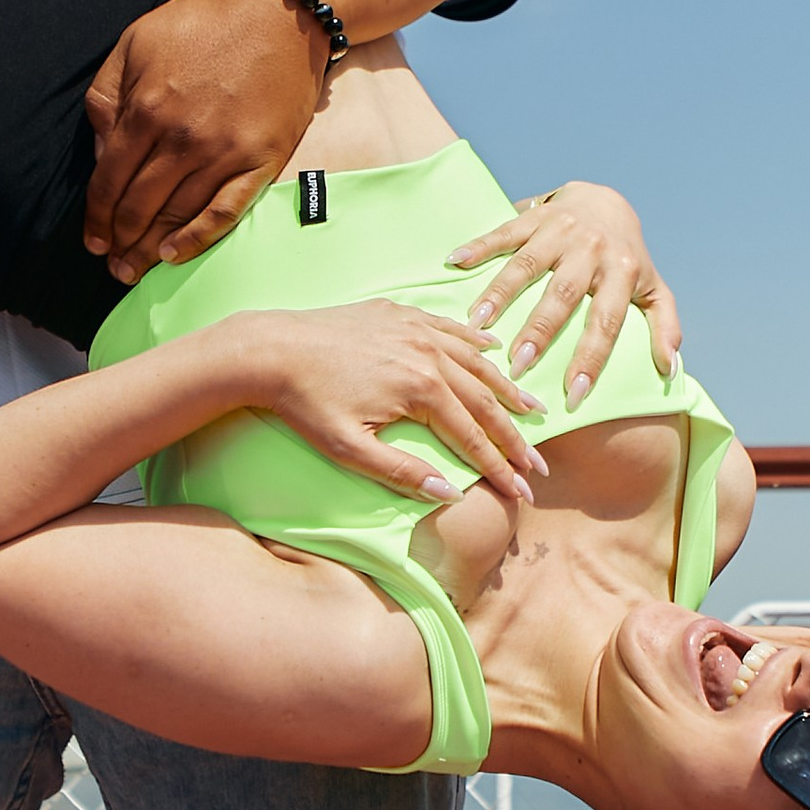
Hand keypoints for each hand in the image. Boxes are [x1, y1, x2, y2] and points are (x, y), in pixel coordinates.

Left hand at [83, 0, 326, 281]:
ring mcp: (224, 152)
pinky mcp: (261, 159)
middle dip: (120, 241)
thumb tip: (101, 151)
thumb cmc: (202, 22)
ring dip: (151, 249)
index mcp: (146, 110)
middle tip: (112, 266)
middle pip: (140, 206)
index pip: (109, 181)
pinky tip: (176, 256)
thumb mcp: (134, 42)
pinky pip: (226, 210)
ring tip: (136, 271)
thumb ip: (107, 96)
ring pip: (178, 215)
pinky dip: (199, 238)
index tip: (92, 240)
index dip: (96, 217)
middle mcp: (182, 138)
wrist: (277, 11)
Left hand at [250, 304, 548, 508]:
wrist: (271, 349)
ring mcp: (417, 330)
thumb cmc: (305, 403)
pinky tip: (494, 350)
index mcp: (420, 389)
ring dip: (506, 388)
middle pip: (485, 401)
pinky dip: (476, 342)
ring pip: (476, 362)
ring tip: (533, 410)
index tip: (522, 492)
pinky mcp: (401, 315)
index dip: (499, 468)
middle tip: (538, 466)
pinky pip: (451, 329)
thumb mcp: (349, 448)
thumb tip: (450, 494)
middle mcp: (428, 354)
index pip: (472, 437)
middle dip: (515, 438)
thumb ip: (402, 472)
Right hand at [449, 180, 684, 406]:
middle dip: (539, 330)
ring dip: (500, 292)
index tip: (573, 394)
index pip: (606, 322)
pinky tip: (454, 261)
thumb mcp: (654, 289)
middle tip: (517, 365)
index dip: (591, 359)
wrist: (609, 200)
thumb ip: (665, 326)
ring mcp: (561, 230)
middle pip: (563, 294)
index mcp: (621, 272)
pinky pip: (504, 231)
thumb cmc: (628, 257)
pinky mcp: (535, 215)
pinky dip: (478, 245)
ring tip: (477, 323)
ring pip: (528, 263)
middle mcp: (591, 249)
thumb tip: (670, 369)